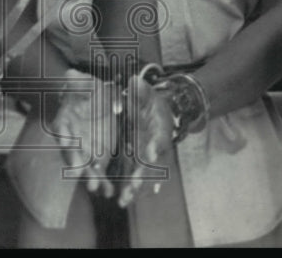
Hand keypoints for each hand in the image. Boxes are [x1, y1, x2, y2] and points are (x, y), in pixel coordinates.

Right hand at [52, 70, 119, 197]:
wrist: (95, 100)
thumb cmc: (86, 89)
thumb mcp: (83, 82)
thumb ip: (77, 81)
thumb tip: (70, 74)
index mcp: (65, 121)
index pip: (63, 135)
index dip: (68, 147)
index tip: (73, 161)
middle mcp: (71, 139)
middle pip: (73, 155)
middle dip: (80, 169)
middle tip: (88, 181)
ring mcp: (83, 150)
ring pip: (85, 167)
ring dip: (92, 179)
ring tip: (100, 189)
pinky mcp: (97, 157)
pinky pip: (99, 172)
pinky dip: (103, 182)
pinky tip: (110, 192)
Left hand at [117, 73, 173, 207]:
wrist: (157, 113)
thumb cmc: (151, 102)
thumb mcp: (146, 93)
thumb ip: (140, 89)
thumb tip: (134, 81)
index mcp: (160, 129)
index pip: (160, 139)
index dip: (156, 146)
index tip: (150, 154)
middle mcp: (156, 147)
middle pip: (152, 164)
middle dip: (143, 175)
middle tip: (133, 186)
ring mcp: (148, 158)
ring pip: (143, 176)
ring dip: (135, 188)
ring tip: (124, 200)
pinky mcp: (139, 163)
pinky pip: (135, 177)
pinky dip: (130, 188)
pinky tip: (121, 199)